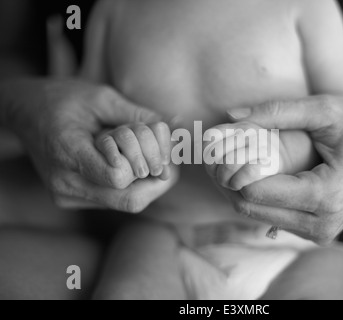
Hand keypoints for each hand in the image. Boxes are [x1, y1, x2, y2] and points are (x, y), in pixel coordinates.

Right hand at [4, 78, 177, 211]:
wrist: (25, 112)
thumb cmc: (62, 98)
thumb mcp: (102, 97)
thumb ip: (139, 116)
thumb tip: (176, 125)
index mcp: (68, 152)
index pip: (119, 176)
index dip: (144, 162)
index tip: (151, 143)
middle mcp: (66, 184)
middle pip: (130, 200)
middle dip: (156, 180)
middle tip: (164, 158)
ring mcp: (68, 195)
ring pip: (126, 203)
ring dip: (145, 182)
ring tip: (140, 156)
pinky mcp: (72, 199)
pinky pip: (114, 200)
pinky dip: (130, 184)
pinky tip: (126, 163)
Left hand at [221, 96, 342, 243]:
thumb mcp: (324, 111)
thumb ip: (276, 112)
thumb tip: (230, 116)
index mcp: (325, 196)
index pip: (255, 191)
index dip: (234, 168)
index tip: (225, 145)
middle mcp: (321, 224)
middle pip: (250, 207)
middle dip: (232, 179)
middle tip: (224, 152)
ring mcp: (319, 233)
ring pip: (257, 215)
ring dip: (243, 190)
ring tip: (241, 160)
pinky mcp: (316, 233)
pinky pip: (273, 218)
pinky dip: (260, 198)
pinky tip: (259, 174)